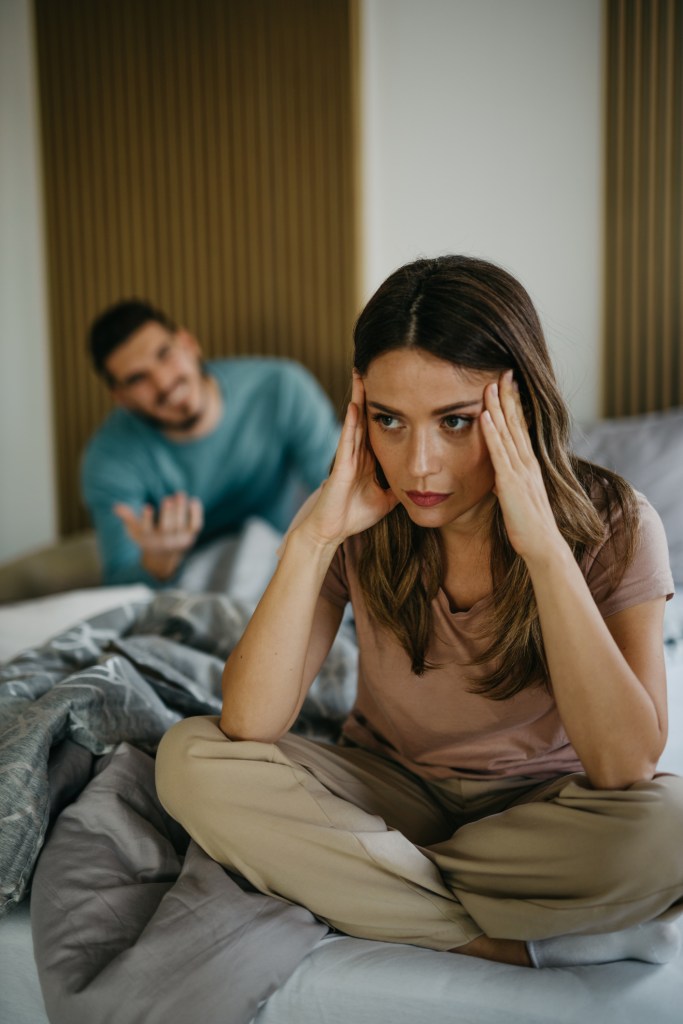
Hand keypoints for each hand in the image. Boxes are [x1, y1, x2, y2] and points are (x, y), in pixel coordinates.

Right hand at [114, 492, 203, 578]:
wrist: (164, 558)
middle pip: (167, 527)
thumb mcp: (135, 530)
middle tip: (168, 498)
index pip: (147, 530)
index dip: (147, 519)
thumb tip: (116, 506)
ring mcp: (180, 540)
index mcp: (150, 539)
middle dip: (168, 512)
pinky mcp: (192, 536)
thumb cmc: (148, 538)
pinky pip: (196, 525)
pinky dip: (196, 513)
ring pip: (182, 525)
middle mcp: (165, 541)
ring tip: (180, 494)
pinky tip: (194, 500)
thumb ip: (127, 517)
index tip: (147, 507)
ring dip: (182, 509)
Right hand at [300, 371, 398, 546]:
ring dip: (358, 398)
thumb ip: (400, 487)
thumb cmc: (354, 516)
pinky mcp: (341, 466)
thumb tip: (423, 482)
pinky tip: (354, 405)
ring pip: (355, 421)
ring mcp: (347, 457)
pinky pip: (347, 440)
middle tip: (375, 366)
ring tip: (362, 374)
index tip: (394, 385)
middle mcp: (357, 452)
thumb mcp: (387, 499)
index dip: (385, 405)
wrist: (331, 531)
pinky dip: (351, 422)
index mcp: (367, 458)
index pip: (378, 425)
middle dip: (370, 392)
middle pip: (365, 415)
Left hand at [479, 370, 563, 562]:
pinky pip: (499, 453)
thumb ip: (507, 485)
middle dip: (509, 396)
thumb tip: (497, 481)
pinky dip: (492, 433)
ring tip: (491, 384)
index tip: (509, 384)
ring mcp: (520, 471)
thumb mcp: (515, 499)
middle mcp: (527, 463)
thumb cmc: (528, 526)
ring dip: (498, 407)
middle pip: (516, 422)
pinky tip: (485, 415)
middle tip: (503, 371)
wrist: (542, 545)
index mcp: (529, 465)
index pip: (521, 428)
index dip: (515, 405)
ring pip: (508, 432)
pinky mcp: (510, 482)